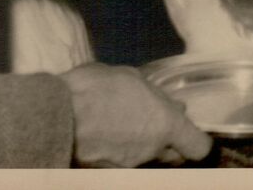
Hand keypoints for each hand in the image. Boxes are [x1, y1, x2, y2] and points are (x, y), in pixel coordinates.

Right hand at [59, 63, 210, 166]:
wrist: (53, 114)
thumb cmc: (93, 88)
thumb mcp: (130, 78)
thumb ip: (154, 96)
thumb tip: (171, 104)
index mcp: (164, 124)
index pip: (198, 147)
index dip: (198, 140)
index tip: (191, 131)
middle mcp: (151, 150)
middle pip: (175, 156)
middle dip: (172, 144)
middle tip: (159, 126)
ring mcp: (129, 166)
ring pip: (148, 160)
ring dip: (145, 147)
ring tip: (127, 127)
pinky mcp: (108, 174)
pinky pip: (125, 164)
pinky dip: (122, 154)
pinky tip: (109, 139)